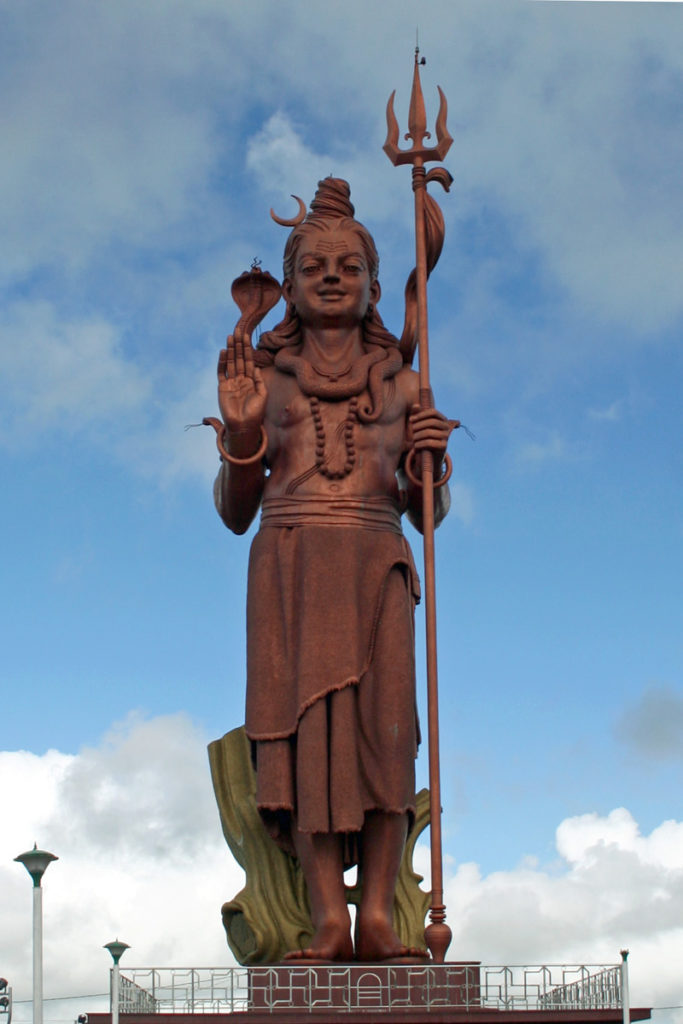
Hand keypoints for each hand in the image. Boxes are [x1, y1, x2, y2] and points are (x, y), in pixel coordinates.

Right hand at [217, 329, 266, 452]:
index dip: (247, 349)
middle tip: (238, 331)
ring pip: (230, 363)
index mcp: (251, 380)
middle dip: (238, 345)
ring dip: (230, 350)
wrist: (245, 425)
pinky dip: (222, 362)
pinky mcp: (223, 387)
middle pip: (239, 359)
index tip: (246, 336)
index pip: (248, 361)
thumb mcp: (262, 395)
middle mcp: (240, 379)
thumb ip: (259, 380)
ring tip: (230, 337)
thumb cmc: (256, 413)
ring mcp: (231, 382)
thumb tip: (255, 367)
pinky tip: (223, 352)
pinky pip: (222, 372)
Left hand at [408, 404, 453, 463]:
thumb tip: (415, 406)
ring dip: (418, 436)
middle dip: (419, 425)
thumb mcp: (420, 425)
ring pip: (429, 432)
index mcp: (442, 419)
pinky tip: (416, 445)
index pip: (433, 412)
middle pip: (431, 422)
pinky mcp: (444, 446)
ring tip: (413, 439)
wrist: (430, 455)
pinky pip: (430, 443)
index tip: (411, 420)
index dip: (421, 414)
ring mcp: (446, 436)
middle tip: (412, 430)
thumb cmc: (423, 437)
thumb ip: (417, 414)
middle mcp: (446, 426)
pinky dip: (420, 444)